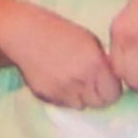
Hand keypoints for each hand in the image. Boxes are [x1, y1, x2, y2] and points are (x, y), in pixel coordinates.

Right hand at [8, 4, 125, 110]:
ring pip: (81, 106)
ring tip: (71, 79)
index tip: (105, 81)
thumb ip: (102, 63)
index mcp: (94, 63)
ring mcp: (62, 90)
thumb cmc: (60, 31)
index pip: (113, 94)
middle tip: (89, 81)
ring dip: (81, 97)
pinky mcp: (47, 96)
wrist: (24, 33)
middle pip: (99, 103)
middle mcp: (80, 79)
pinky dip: (65, 96)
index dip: (111, 88)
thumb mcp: (89, 41)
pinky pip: (64, 104)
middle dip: (98, 94)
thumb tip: (111, 84)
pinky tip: (58, 80)